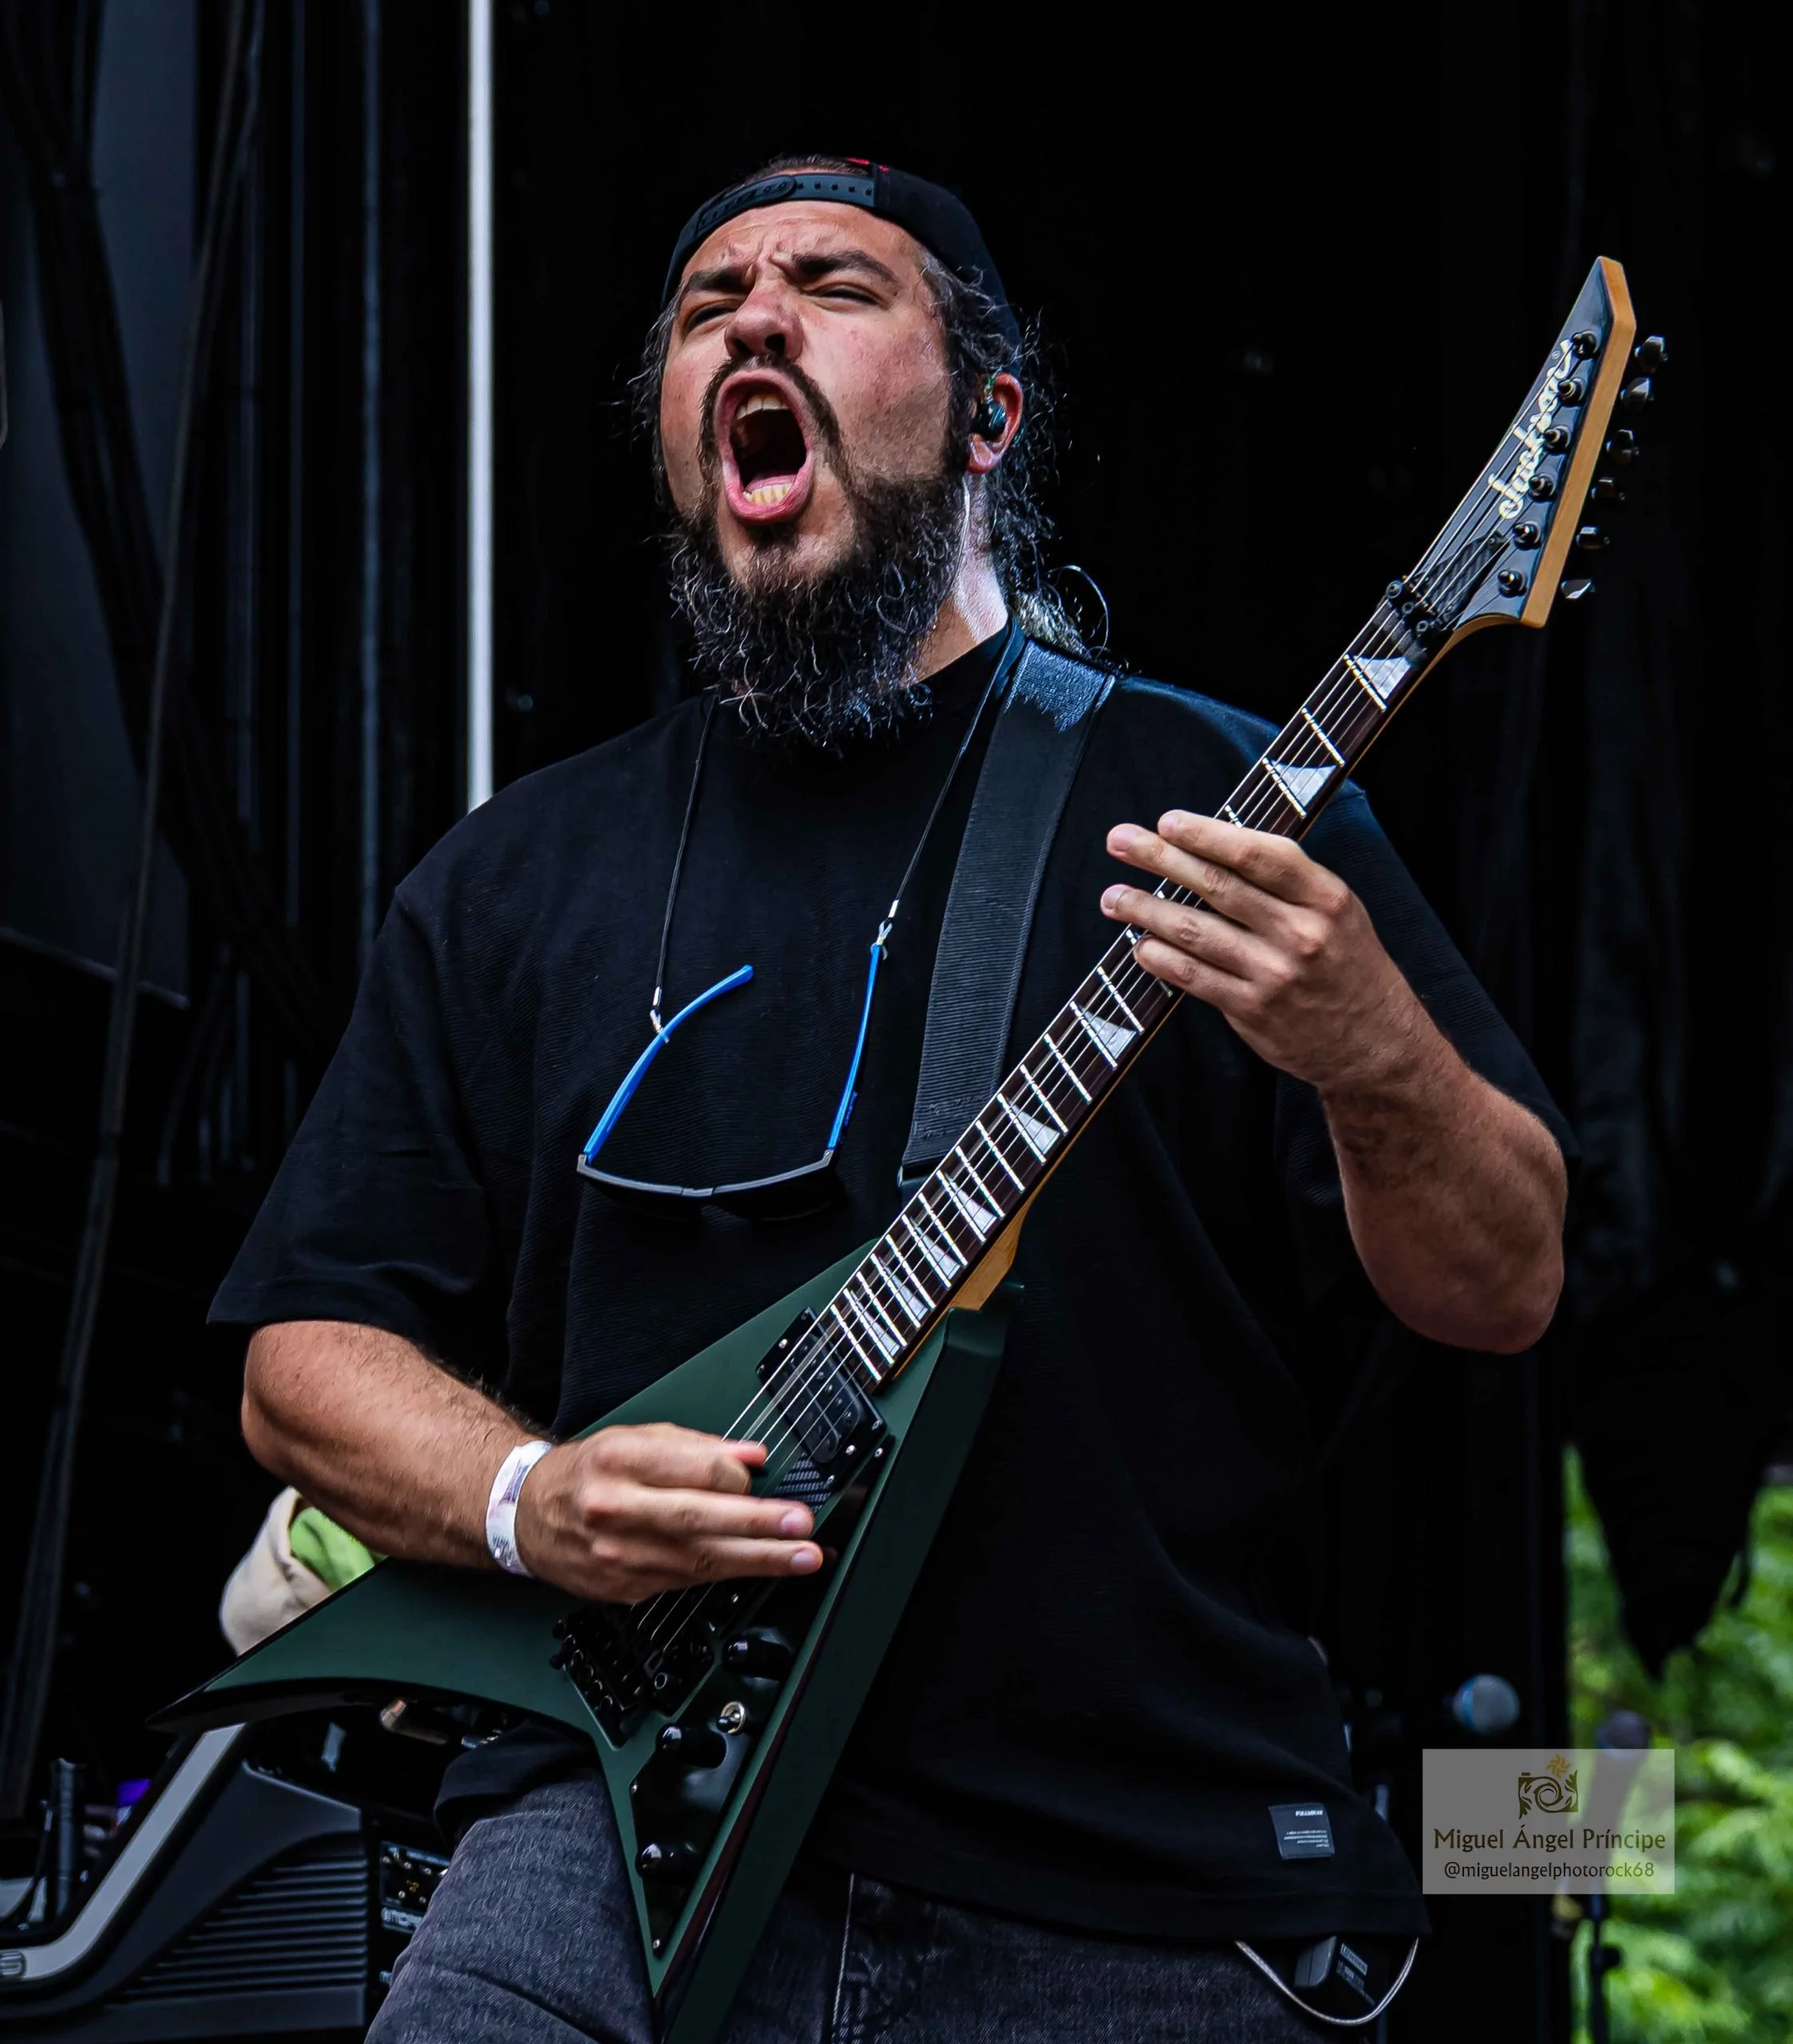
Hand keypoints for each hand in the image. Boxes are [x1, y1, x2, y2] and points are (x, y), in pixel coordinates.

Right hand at [513, 1422, 821, 1602]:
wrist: (525, 1516)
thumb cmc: (587, 1472)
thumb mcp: (634, 1438)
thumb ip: (696, 1447)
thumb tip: (752, 1456)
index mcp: (619, 1460)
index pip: (690, 1469)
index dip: (737, 1475)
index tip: (767, 1476)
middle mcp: (616, 1508)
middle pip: (698, 1518)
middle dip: (758, 1525)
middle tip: (801, 1526)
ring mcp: (618, 1555)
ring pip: (698, 1559)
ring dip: (758, 1561)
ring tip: (801, 1557)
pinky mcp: (625, 1587)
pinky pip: (685, 1580)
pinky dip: (725, 1574)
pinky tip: (758, 1569)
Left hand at [1100, 811, 1429, 1095]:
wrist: (1373, 1042)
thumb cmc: (1346, 963)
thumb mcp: (1337, 910)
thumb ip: (1286, 881)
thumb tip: (1212, 846)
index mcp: (1325, 896)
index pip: (1258, 854)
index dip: (1207, 834)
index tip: (1166, 821)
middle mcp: (1301, 933)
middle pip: (1217, 885)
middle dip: (1160, 858)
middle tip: (1119, 840)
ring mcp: (1275, 974)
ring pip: (1195, 931)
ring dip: (1145, 910)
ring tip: (1114, 898)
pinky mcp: (1253, 1010)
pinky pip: (1193, 977)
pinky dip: (1159, 957)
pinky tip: (1139, 944)